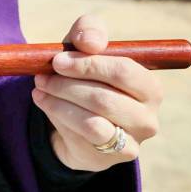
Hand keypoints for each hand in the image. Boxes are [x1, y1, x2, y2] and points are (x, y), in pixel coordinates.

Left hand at [31, 14, 162, 173]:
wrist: (79, 121)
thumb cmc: (88, 76)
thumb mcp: (87, 48)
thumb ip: (90, 32)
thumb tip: (90, 42)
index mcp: (150, 87)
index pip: (123, 72)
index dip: (88, 64)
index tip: (58, 60)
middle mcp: (148, 118)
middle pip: (104, 99)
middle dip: (67, 85)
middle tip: (42, 76)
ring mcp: (132, 142)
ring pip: (92, 123)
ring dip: (59, 102)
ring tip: (40, 89)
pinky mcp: (109, 159)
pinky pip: (80, 137)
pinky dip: (58, 117)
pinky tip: (45, 103)